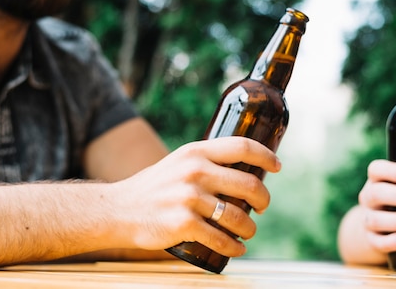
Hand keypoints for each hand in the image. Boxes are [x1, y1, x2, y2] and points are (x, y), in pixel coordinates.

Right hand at [109, 136, 280, 257]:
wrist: (118, 209)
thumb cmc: (154, 187)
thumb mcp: (179, 162)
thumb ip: (206, 162)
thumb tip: (242, 169)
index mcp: (196, 152)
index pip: (242, 146)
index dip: (266, 156)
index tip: (277, 166)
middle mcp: (195, 171)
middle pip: (249, 184)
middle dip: (264, 200)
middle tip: (263, 207)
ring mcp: (189, 198)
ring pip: (238, 216)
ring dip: (250, 228)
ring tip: (249, 231)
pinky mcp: (183, 224)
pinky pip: (221, 239)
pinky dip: (234, 247)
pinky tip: (236, 249)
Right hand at [338, 159, 395, 264]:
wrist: (383, 228)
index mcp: (378, 179)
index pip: (376, 169)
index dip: (391, 171)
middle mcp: (369, 198)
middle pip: (376, 193)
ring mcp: (368, 219)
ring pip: (376, 219)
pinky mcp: (372, 240)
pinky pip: (377, 241)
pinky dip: (391, 241)